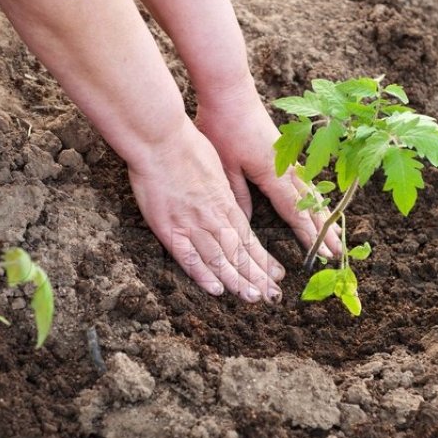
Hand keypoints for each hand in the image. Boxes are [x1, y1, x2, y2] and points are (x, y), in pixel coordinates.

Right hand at [127, 117, 285, 301]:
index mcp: (225, 202)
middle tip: (273, 296)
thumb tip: (231, 205)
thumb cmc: (186, 146)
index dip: (263, 259)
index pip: (249, 238)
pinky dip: (203, 275)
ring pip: (220, 259)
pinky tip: (217, 290)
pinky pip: (188, 257)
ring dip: (238, 281)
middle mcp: (213, 217)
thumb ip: (224, 192)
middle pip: (239, 253)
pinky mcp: (169, 228)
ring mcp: (192, 224)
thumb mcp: (216, 167)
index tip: (277, 274)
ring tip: (254, 298)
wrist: (160, 139)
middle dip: (257, 276)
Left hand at [196, 84, 341, 257]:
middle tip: (338, 253)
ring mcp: (288, 158)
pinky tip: (318, 202)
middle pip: (310, 205)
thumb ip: (238, 195)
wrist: (229, 90)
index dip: (308, 235)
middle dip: (324, 230)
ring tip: (335, 233)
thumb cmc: (223, 125)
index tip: (321, 254)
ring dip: (323, 214)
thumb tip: (246, 224)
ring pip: (311, 192)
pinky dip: (314, 196)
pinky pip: (305, 179)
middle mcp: (286, 168)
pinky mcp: (285, 150)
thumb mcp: (224, 165)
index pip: (294, 211)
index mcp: (272, 174)